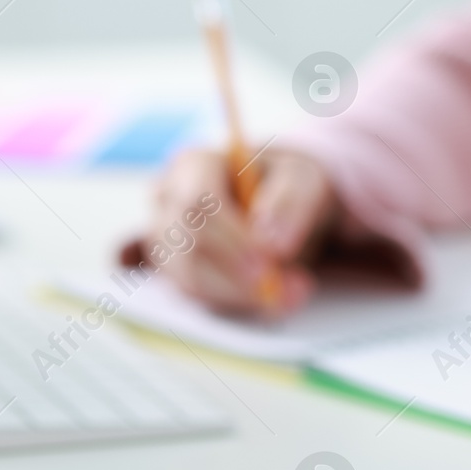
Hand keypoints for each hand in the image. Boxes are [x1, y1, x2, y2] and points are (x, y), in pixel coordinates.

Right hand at [144, 146, 338, 316]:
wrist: (281, 206)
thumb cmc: (285, 184)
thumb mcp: (303, 179)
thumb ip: (290, 202)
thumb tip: (272, 244)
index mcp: (193, 166)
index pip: (196, 203)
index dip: (231, 237)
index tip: (268, 260)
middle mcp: (168, 201)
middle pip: (187, 245)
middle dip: (236, 274)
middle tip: (283, 290)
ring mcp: (167, 239)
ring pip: (189, 278)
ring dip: (241, 295)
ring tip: (292, 293)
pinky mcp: (178, 271)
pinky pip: (198, 296)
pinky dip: (237, 303)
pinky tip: (275, 299)